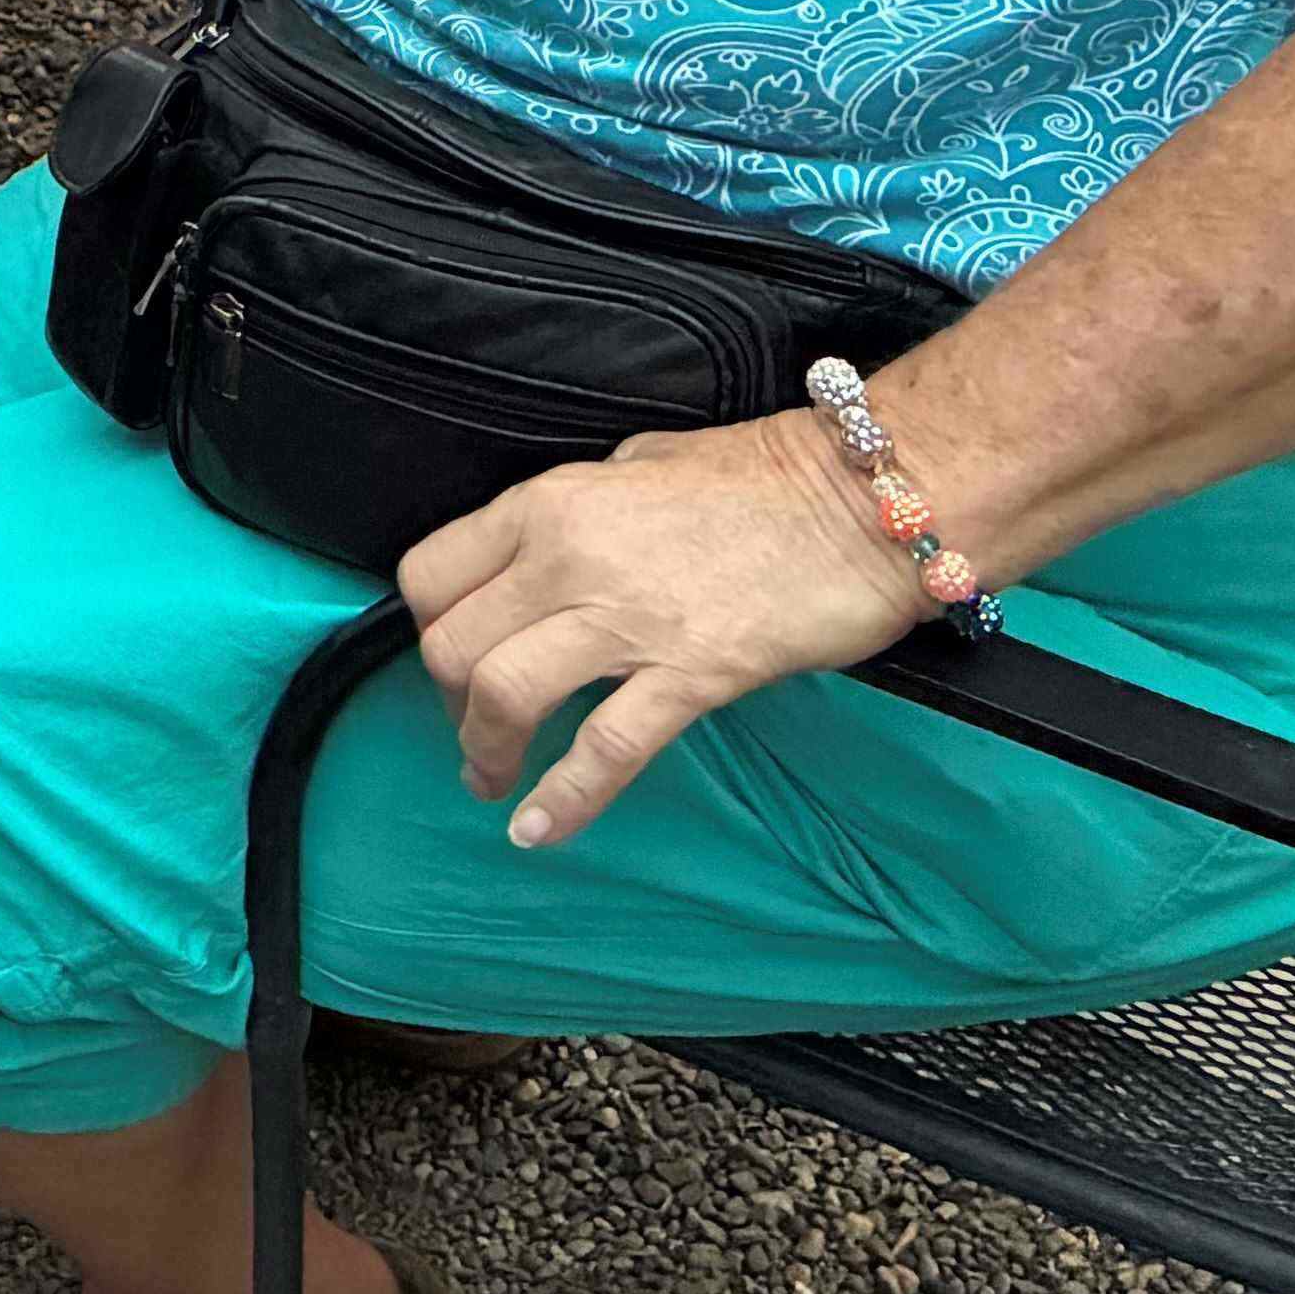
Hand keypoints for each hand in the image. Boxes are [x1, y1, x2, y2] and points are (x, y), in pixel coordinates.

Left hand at [397, 409, 925, 849]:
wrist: (867, 501)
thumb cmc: (764, 477)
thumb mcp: (640, 463)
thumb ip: (578, 509)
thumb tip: (546, 548)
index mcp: (548, 504)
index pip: (432, 574)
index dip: (427, 628)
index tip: (449, 660)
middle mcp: (567, 557)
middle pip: (452, 645)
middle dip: (448, 702)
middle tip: (473, 728)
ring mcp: (626, 618)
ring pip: (505, 696)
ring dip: (485, 753)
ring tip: (492, 783)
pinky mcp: (691, 673)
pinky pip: (605, 750)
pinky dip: (563, 800)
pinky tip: (539, 830)